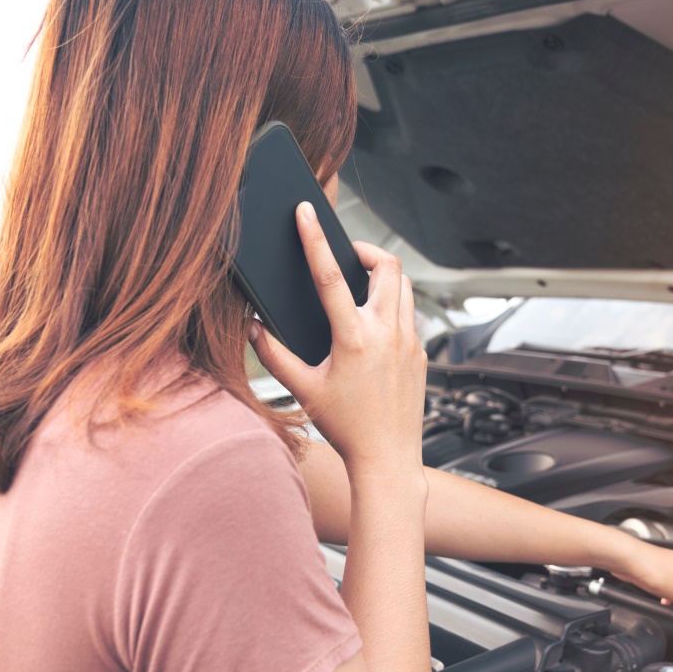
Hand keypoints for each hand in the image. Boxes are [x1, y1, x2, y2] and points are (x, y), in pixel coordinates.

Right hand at [251, 202, 426, 481]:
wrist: (387, 459)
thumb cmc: (344, 427)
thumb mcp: (303, 389)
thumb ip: (274, 355)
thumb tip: (252, 327)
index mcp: (354, 338)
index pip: (330, 275)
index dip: (315, 239)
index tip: (307, 212)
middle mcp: (387, 333)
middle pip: (387, 266)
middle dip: (366, 252)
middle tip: (346, 256)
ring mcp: (409, 342)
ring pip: (404, 286)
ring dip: (383, 277)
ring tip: (359, 285)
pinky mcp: (420, 353)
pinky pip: (409, 315)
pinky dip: (392, 307)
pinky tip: (372, 324)